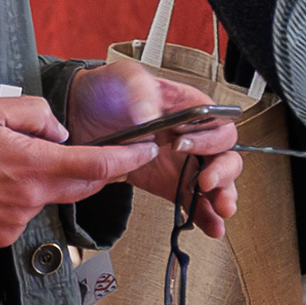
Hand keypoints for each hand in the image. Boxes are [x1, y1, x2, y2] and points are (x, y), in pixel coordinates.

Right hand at [0, 97, 155, 249]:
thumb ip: (38, 115)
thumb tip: (61, 134)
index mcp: (34, 165)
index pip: (99, 166)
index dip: (129, 159)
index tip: (146, 150)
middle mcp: (31, 198)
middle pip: (82, 186)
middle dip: (91, 169)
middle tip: (79, 151)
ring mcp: (17, 222)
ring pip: (49, 199)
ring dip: (44, 182)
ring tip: (3, 166)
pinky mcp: (1, 237)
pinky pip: (25, 215)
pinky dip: (19, 200)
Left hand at [120, 73, 241, 239]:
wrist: (79, 114)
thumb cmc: (108, 90)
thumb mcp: (125, 77)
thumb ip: (141, 91)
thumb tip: (150, 115)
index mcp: (191, 110)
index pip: (218, 126)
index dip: (208, 139)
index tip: (182, 144)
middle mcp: (193, 137)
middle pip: (226, 157)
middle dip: (224, 173)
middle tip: (207, 182)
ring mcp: (182, 163)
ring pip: (216, 183)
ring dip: (222, 198)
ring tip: (220, 211)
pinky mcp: (169, 183)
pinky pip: (193, 201)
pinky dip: (204, 216)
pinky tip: (211, 226)